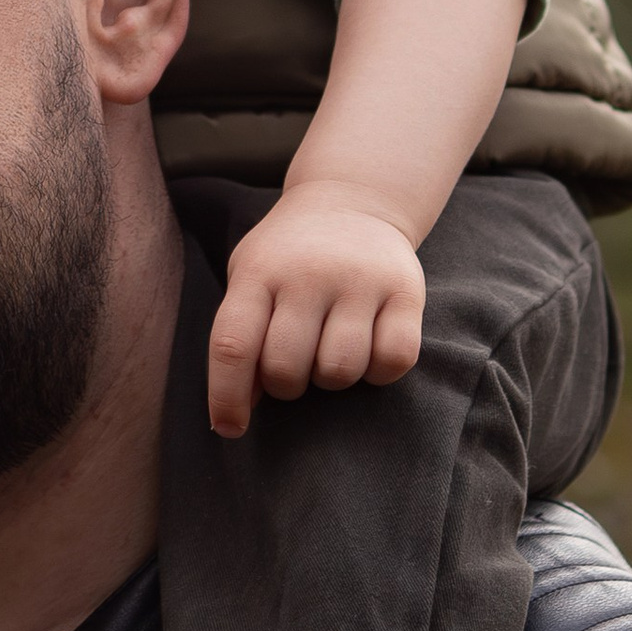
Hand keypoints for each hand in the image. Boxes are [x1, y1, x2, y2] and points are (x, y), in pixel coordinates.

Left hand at [207, 186, 426, 435]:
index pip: (233, 346)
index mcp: (259, 272)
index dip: (225, 398)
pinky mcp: (406, 290)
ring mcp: (360, 280)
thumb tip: (240, 410)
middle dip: (286, 385)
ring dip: (332, 379)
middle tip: (294, 367)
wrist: (352, 201)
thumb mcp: (251, 278)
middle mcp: (309, 274)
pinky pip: (394, 360)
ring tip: (330, 351)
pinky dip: (379, 372)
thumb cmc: (289, 257)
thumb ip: (242, 335)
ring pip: (340, 370)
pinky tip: (369, 351)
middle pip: (287, 368)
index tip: (229, 429)